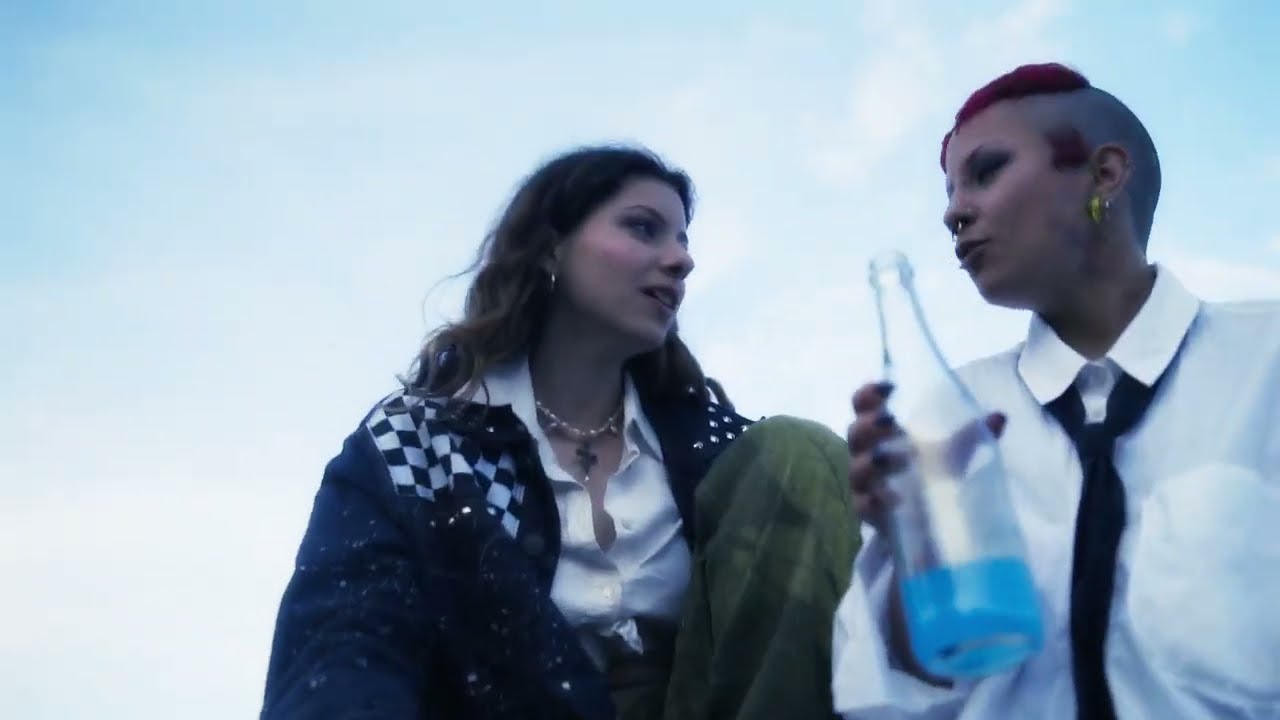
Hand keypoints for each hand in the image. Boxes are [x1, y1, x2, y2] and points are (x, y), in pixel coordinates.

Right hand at [846, 382, 1006, 534]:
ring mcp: (865, 485)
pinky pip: (864, 505)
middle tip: (892, 423)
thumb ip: (973, 436)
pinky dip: (876, 500)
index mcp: (881, 430)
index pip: (863, 405)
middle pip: (855, 434)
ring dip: (873, 462)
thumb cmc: (935, 475)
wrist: (929, 526)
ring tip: (900, 460)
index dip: (869, 394)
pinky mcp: (868, 513)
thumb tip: (999, 418)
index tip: (888, 388)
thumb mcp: (957, 453)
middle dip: (870, 425)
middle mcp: (867, 453)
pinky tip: (894, 498)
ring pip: (857, 469)